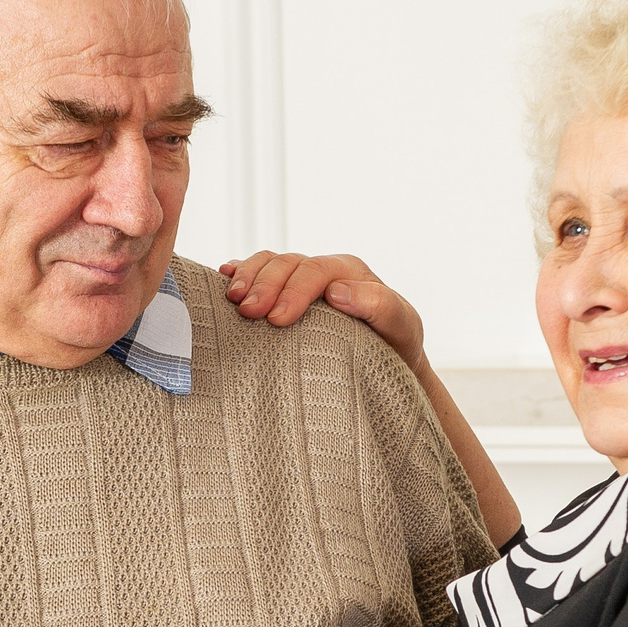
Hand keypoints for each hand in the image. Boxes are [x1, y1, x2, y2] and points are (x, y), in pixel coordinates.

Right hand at [219, 251, 427, 370]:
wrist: (389, 364)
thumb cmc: (397, 346)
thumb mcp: (402, 326)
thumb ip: (380, 306)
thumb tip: (337, 292)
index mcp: (350, 272)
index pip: (316, 270)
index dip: (294, 290)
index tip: (277, 318)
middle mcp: (325, 271)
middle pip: (287, 263)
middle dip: (264, 284)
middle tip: (248, 312)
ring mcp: (302, 280)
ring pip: (269, 262)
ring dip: (248, 277)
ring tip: (233, 299)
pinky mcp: (285, 293)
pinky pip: (259, 272)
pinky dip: (241, 272)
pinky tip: (225, 279)